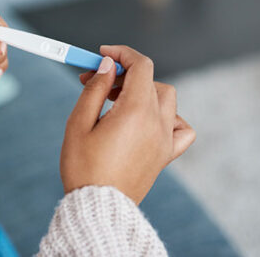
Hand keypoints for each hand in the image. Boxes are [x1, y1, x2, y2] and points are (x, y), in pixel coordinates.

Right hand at [60, 45, 195, 203]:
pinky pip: (181, 127)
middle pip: (149, 80)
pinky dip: (168, 116)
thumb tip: (108, 65)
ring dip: (143, 91)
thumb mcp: (79, 123)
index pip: (141, 65)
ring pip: (166, 98)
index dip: (122, 53)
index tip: (102, 54)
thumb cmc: (83, 167)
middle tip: (96, 82)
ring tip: (117, 102)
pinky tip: (148, 121)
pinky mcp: (166, 154)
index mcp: (136, 111)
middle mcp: (157, 123)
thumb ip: (95, 88)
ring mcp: (165, 139)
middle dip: (123, 74)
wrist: (97, 207)